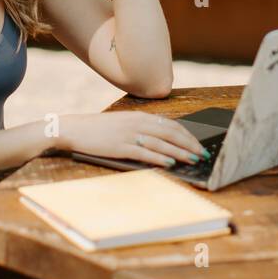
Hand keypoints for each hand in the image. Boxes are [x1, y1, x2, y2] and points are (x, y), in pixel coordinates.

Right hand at [57, 111, 209, 166]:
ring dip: (180, 152)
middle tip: (203, 154)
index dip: (188, 135)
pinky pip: (144, 152)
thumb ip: (141, 128)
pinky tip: (169, 163)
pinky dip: (159, 158)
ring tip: (193, 159)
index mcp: (140, 116)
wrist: (74, 129)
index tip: (199, 144)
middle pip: (171, 133)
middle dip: (190, 144)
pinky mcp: (120, 146)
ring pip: (161, 143)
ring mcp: (129, 134)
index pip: (171, 125)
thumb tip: (162, 140)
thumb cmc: (98, 129)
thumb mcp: (123, 123)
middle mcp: (137, 123)